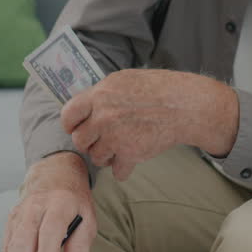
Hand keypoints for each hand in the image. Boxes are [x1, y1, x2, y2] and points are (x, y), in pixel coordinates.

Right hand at [2, 152, 96, 251]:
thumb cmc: (73, 199)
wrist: (55, 173)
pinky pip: (7, 243)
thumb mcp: (88, 218)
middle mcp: (36, 206)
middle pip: (24, 240)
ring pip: (12, 243)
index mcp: (59, 203)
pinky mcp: (12, 218)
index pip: (49, 232)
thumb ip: (81, 245)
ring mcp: (21, 211)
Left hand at [60, 69, 237, 179]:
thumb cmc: (157, 88)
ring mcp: (116, 137)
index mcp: (99, 95)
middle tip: (102, 139)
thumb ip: (101, 95)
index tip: (78, 127)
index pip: (68, 116)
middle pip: (80, 140)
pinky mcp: (131, 154)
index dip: (72, 124)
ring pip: (96, 158)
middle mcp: (103, 117)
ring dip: (106, 156)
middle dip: (90, 142)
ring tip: (119, 147)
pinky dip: (123, 169)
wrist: (184, 105)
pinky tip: (130, 160)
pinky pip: (117, 172)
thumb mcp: (123, 80)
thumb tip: (84, 108)